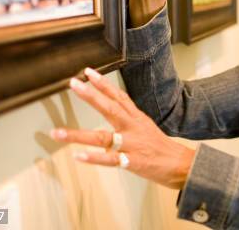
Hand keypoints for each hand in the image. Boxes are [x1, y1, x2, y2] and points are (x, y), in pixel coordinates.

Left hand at [50, 68, 194, 189]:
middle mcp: (133, 127)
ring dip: (78, 135)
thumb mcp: (146, 127)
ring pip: (103, 137)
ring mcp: (132, 144)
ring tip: (57, 133)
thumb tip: (109, 116)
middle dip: (91, 96)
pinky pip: (110, 160)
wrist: (181, 165)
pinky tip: (79, 156)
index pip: (119, 96)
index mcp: (136, 118)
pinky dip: (94, 158)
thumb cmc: (161, 147)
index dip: (103, 84)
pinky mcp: (132, 161)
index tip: (88, 72)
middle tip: (73, 84)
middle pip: (110, 108)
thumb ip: (127, 120)